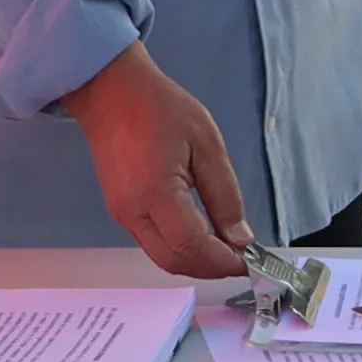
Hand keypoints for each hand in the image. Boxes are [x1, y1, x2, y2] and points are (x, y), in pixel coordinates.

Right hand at [57, 43, 259, 278]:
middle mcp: (133, 213)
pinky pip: (152, 242)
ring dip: (195, 260)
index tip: (251, 260)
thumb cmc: (160, 109)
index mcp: (156, 193)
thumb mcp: (206, 144)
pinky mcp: (120, 211)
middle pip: (174, 261)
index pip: (192, 246)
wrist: (110, 92)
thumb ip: (225, 195)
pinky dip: (179, 248)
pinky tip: (201, 235)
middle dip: (211, 268)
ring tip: (226, 248)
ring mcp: (122, 215)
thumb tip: (240, 238)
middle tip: (241, 259)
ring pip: (161, 257)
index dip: (224, 260)